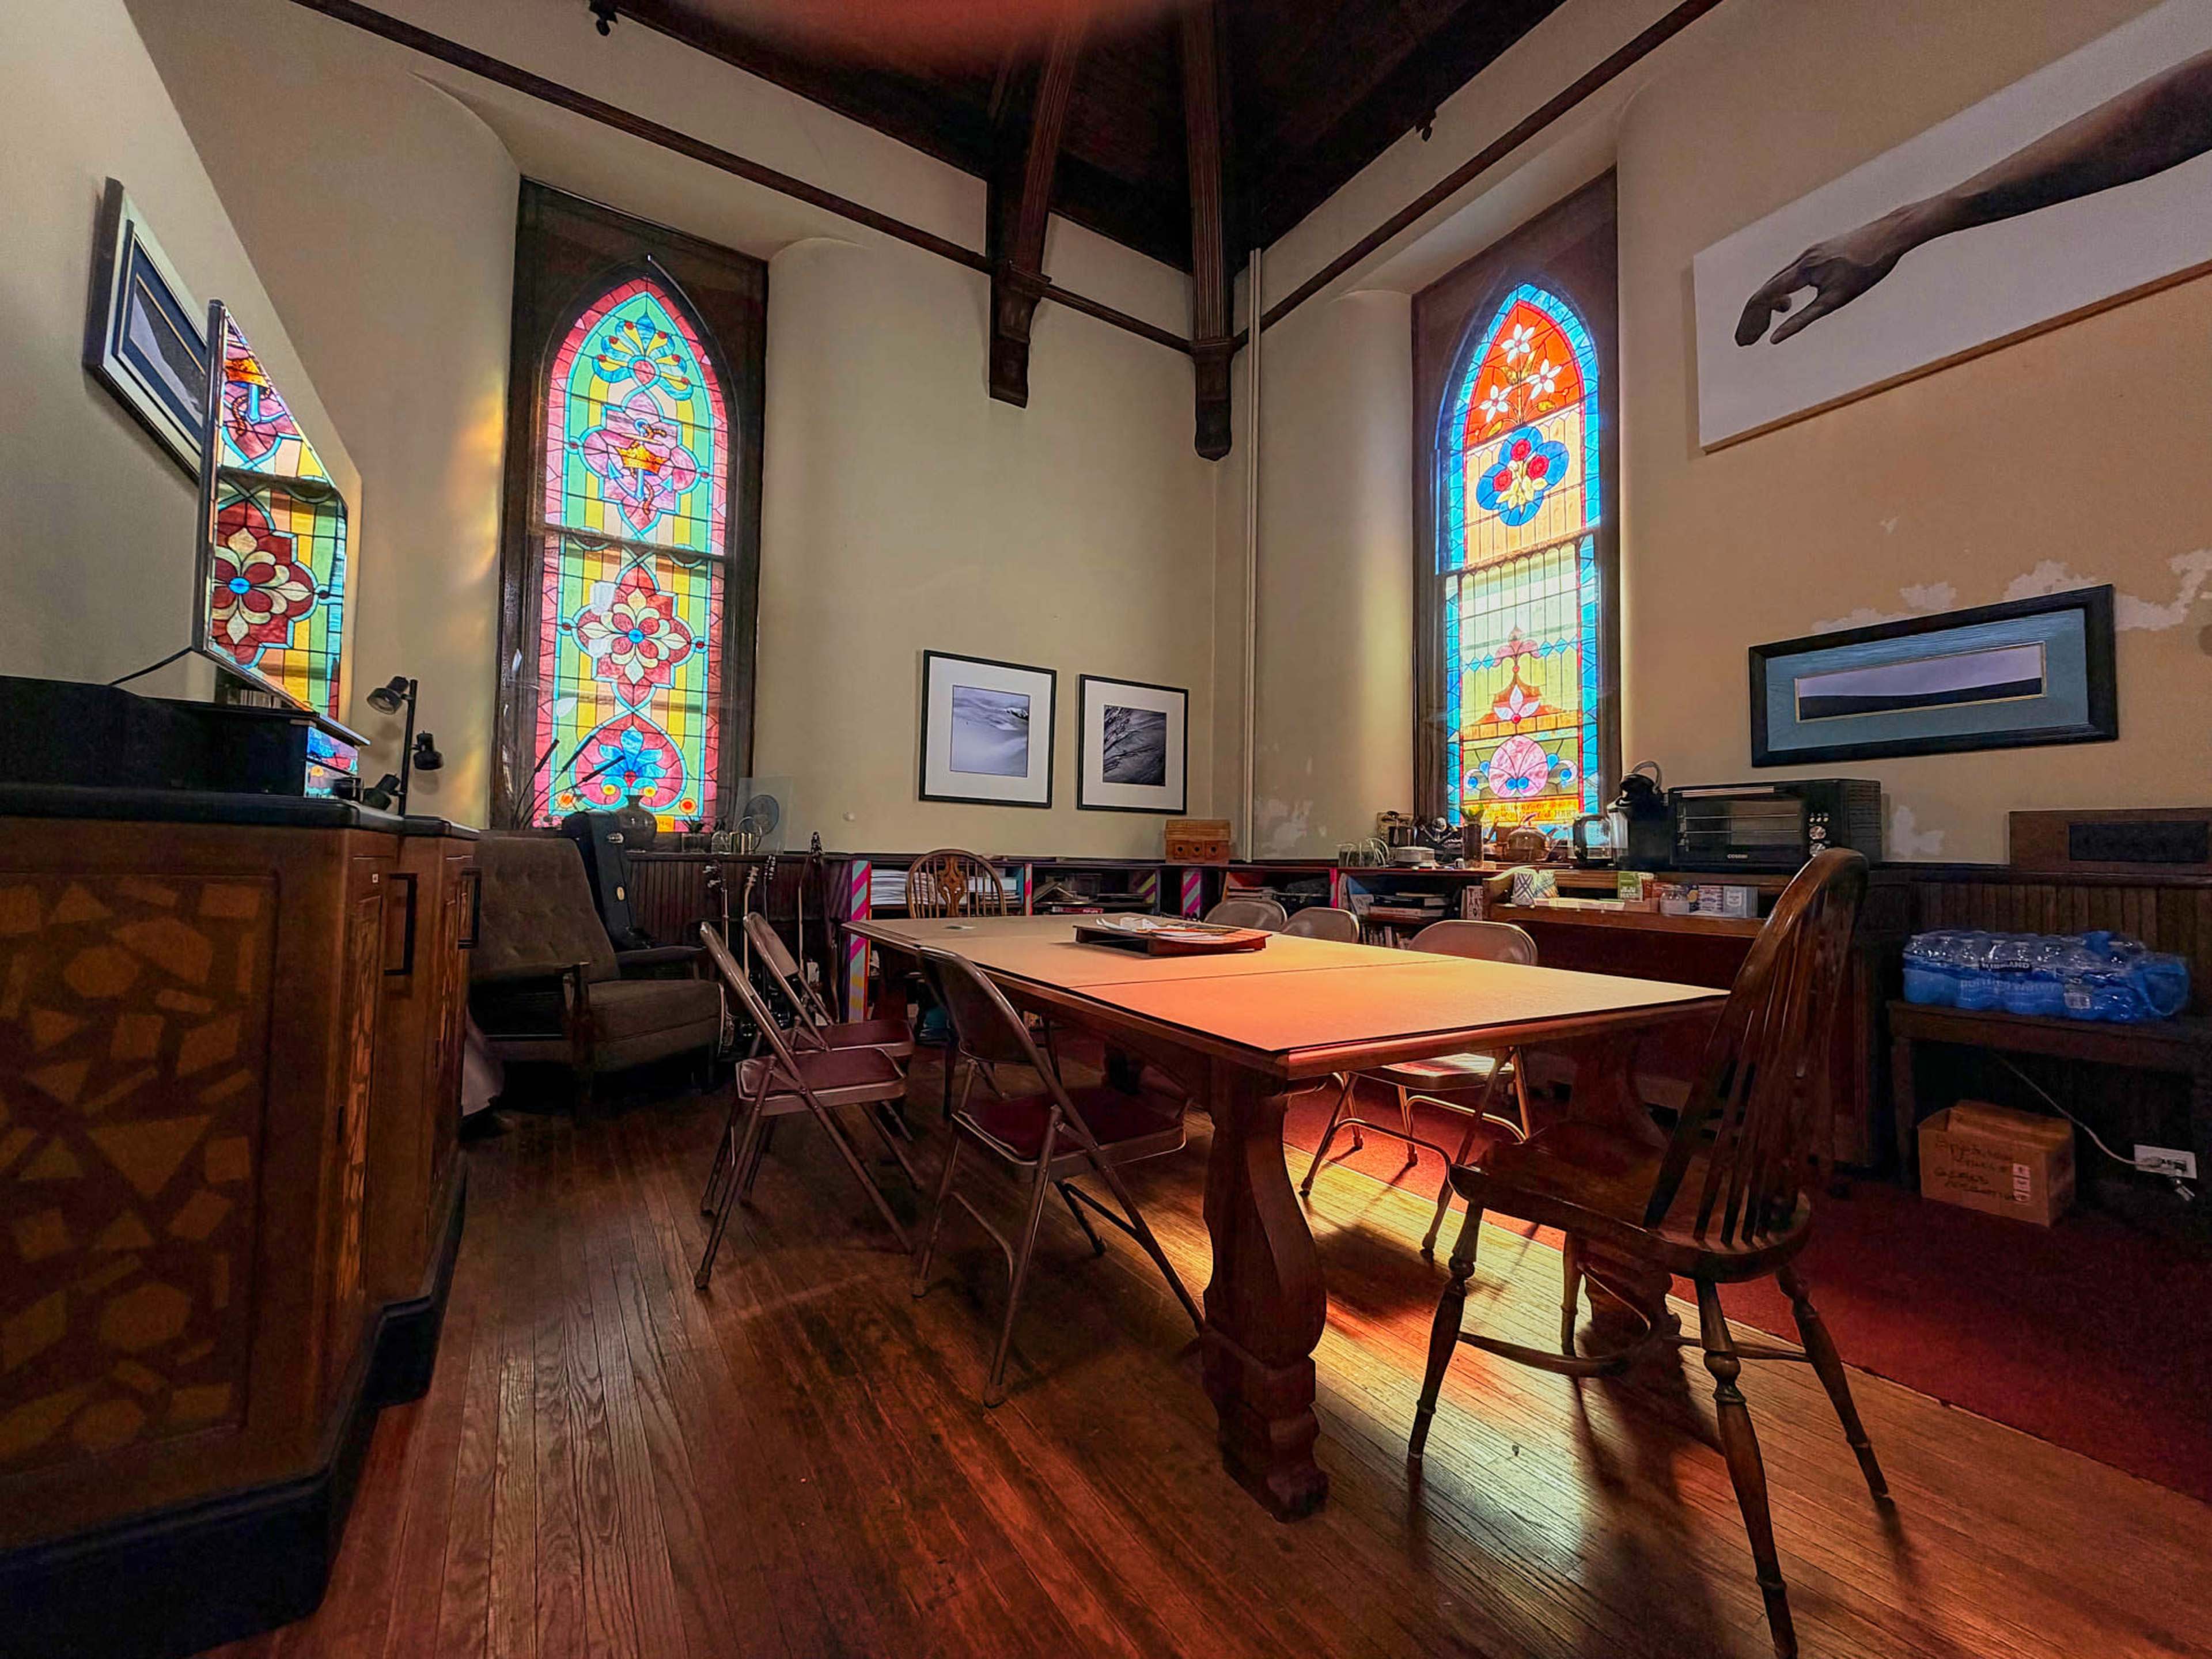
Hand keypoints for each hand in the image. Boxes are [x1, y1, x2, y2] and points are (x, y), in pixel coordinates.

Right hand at [1733, 209, 1923, 345]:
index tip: (1744, 342)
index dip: (1750, 322)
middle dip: (1753, 318)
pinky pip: (1789, 276)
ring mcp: (1809, 255)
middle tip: (1745, 341)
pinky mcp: (1818, 253)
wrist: (1891, 234)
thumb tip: (1775, 338)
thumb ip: (1802, 319)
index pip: (1763, 298)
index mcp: (1802, 270)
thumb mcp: (1835, 299)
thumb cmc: (1868, 268)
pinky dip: (1779, 295)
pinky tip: (1786, 305)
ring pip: (1776, 284)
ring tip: (1761, 328)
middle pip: (1765, 291)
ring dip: (1765, 307)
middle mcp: (1801, 260)